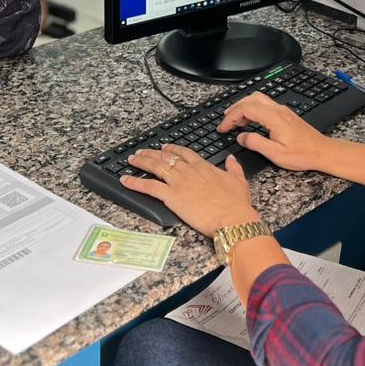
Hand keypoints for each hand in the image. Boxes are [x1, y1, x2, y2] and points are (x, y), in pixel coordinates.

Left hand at [122, 145, 258, 237]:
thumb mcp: (239, 180)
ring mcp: (178, 182)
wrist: (232, 218)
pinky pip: (148, 186)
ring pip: (155, 166)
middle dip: (151, 153)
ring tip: (131, 159)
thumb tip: (231, 159)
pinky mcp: (171, 196)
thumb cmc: (237, 204)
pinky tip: (125, 180)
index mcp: (203, 167)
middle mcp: (189, 171)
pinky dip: (135, 182)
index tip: (165, 147)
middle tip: (142, 152)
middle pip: (165, 157)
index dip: (172, 148)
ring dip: (141, 162)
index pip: (184, 152)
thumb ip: (234, 167)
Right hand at [218, 92, 329, 171]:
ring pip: (258, 99)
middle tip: (225, 121)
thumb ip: (255, 143)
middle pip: (250, 99)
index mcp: (274, 118)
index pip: (246, 109)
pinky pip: (265, 105)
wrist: (322, 151)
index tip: (223, 127)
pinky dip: (252, 109)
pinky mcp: (285, 114)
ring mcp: (282, 111)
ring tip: (234, 120)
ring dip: (243, 106)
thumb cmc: (302, 154)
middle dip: (234, 108)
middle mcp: (278, 110)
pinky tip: (249, 121)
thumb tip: (241, 137)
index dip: (231, 117)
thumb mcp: (275, 153)